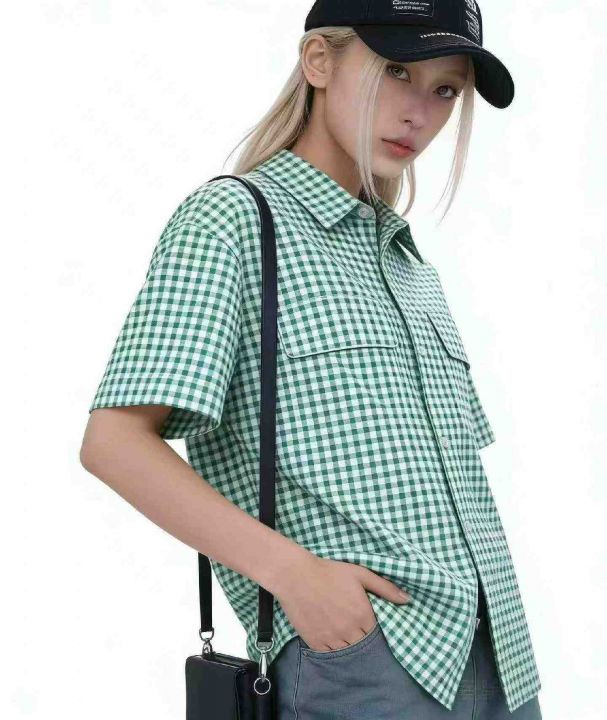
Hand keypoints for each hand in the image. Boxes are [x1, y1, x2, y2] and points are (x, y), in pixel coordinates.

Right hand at [274, 554, 409, 651]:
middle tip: (354, 626)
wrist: (297, 575)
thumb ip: (386, 588)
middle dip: (361, 637)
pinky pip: (329, 654)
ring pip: (347, 652)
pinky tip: (331, 635)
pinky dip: (332, 648)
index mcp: (363, 615)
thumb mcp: (361, 574)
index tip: (366, 621)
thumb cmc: (330, 572)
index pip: (377, 634)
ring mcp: (332, 639)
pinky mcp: (315, 642)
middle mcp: (349, 631)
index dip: (372, 628)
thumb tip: (408, 600)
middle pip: (363, 645)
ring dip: (347, 644)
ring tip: (342, 631)